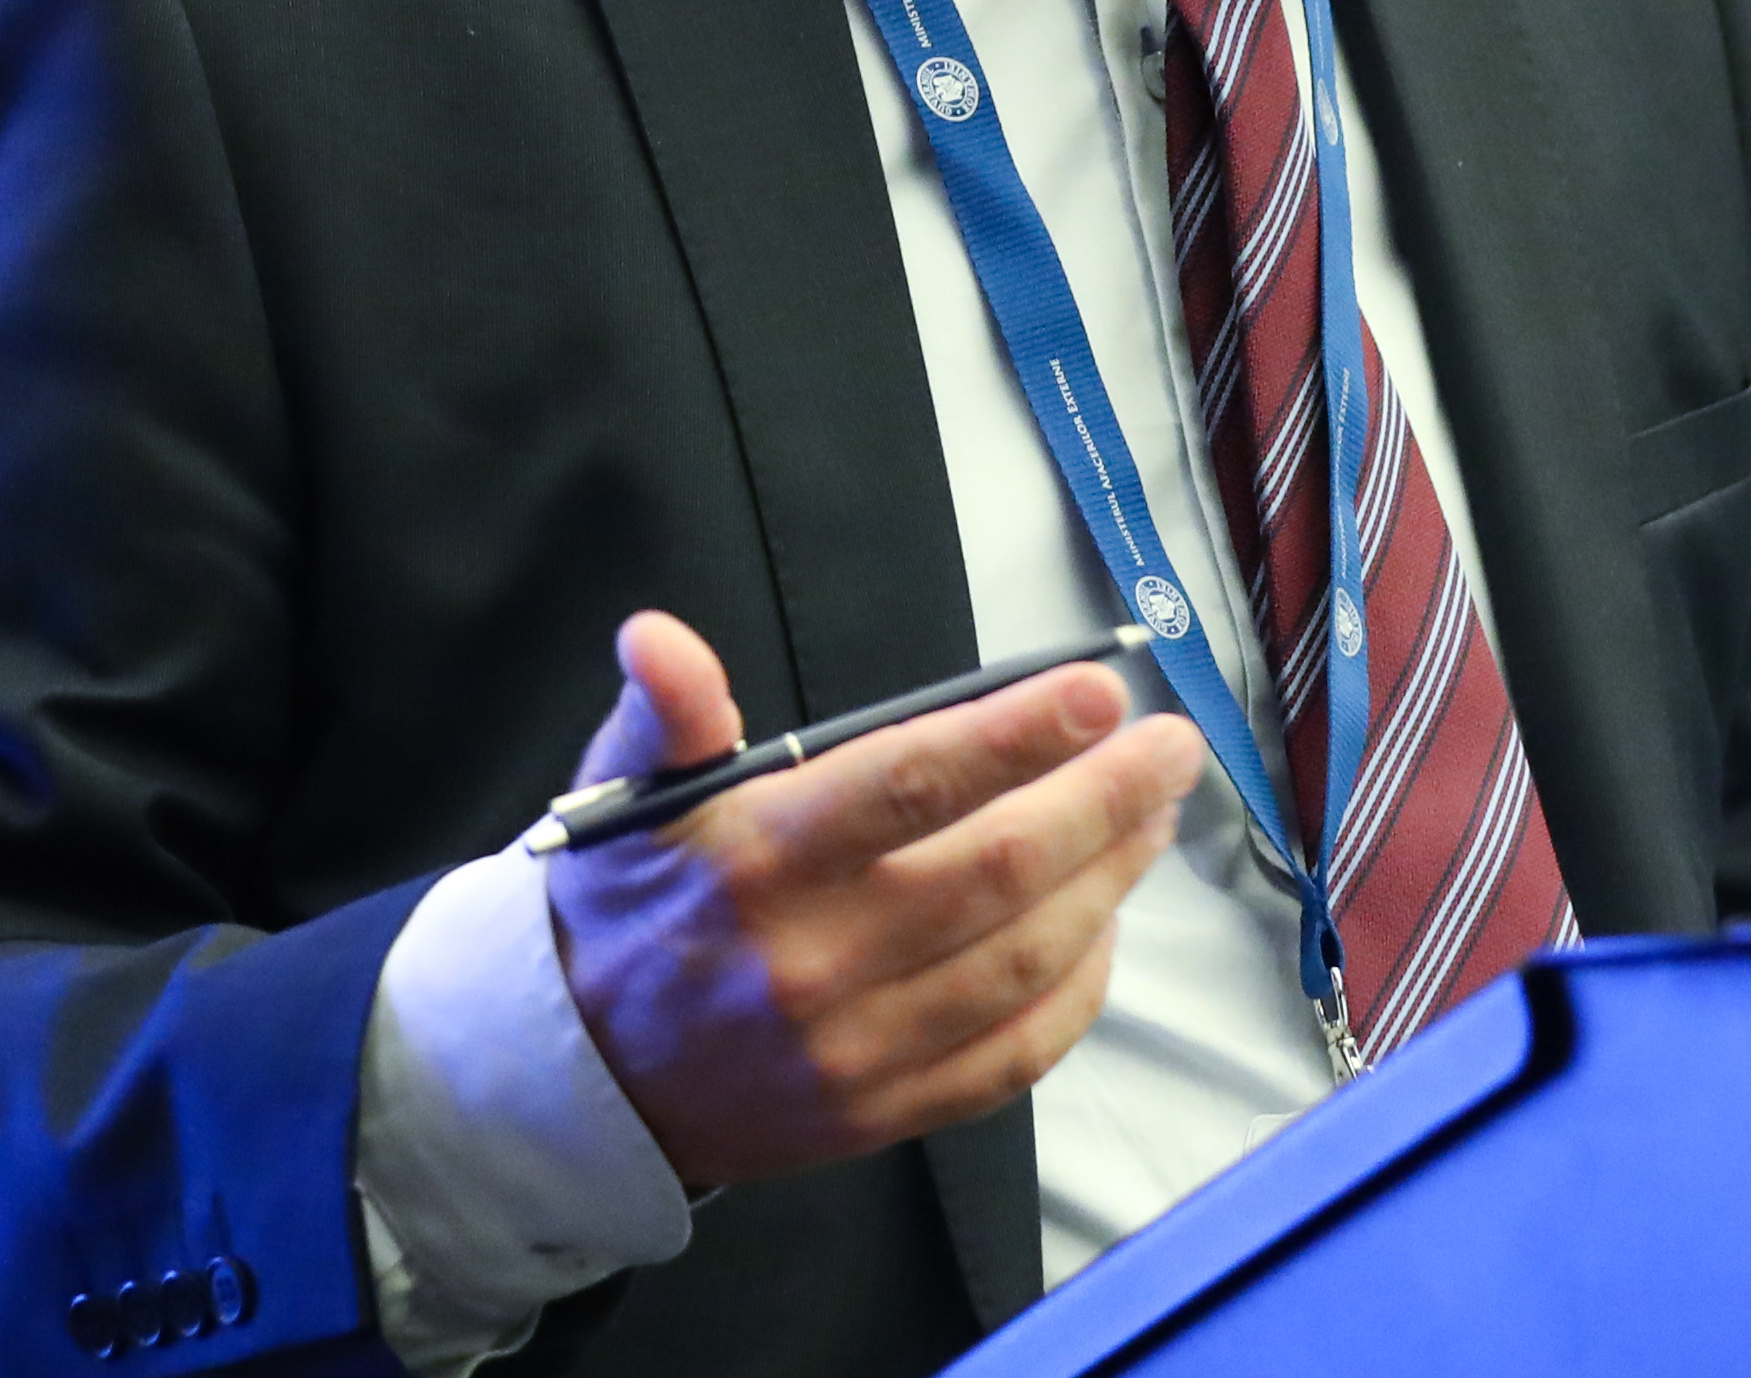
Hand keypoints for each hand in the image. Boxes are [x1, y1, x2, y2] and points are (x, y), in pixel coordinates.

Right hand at [541, 610, 1208, 1189]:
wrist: (580, 1085)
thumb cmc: (629, 910)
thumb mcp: (625, 799)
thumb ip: (666, 715)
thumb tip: (658, 637)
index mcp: (755, 865)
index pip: (910, 786)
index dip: (1017, 735)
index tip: (1101, 691)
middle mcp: (811, 963)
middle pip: (999, 872)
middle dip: (1105, 800)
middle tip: (1171, 746)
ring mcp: (854, 1051)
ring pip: (1025, 962)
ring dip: (1111, 881)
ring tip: (1154, 815)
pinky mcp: (882, 1114)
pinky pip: (1014, 1053)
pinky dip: (1080, 986)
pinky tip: (1106, 921)